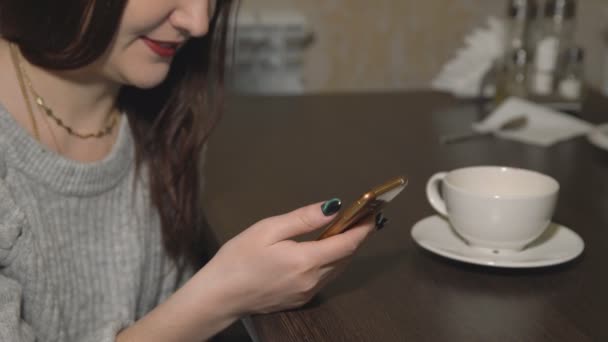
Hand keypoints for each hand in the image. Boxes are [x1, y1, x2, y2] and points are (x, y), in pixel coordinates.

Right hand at [201, 201, 375, 315]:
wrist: (220, 296)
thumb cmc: (238, 259)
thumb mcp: (268, 230)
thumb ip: (303, 219)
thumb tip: (333, 208)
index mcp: (306, 261)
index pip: (347, 243)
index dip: (363, 228)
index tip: (374, 213)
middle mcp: (312, 280)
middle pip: (346, 256)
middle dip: (357, 237)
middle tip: (363, 217)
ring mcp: (307, 293)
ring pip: (337, 268)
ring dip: (345, 250)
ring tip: (347, 230)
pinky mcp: (300, 300)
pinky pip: (325, 278)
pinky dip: (331, 262)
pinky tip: (324, 251)